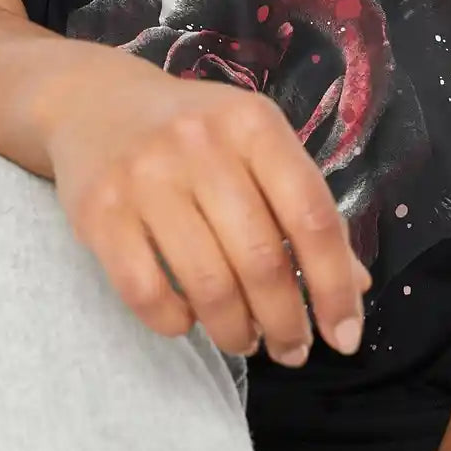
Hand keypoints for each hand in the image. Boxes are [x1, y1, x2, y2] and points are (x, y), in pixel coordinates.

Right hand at [40, 47, 371, 366]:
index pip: (311, 215)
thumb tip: (353, 286)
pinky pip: (147, 293)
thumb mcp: (256, 144)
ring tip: (246, 340)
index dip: (335, 285)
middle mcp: (201, 144)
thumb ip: (303, 206)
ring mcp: (146, 178)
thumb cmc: (195, 131)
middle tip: (293, 349)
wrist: (97, 101)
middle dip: (286, 322)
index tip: (345, 336)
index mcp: (253, 124)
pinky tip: (189, 319)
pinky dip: (176, 321)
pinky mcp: (99, 212)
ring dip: (236, 331)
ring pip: (208, 285)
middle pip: (261, 259)